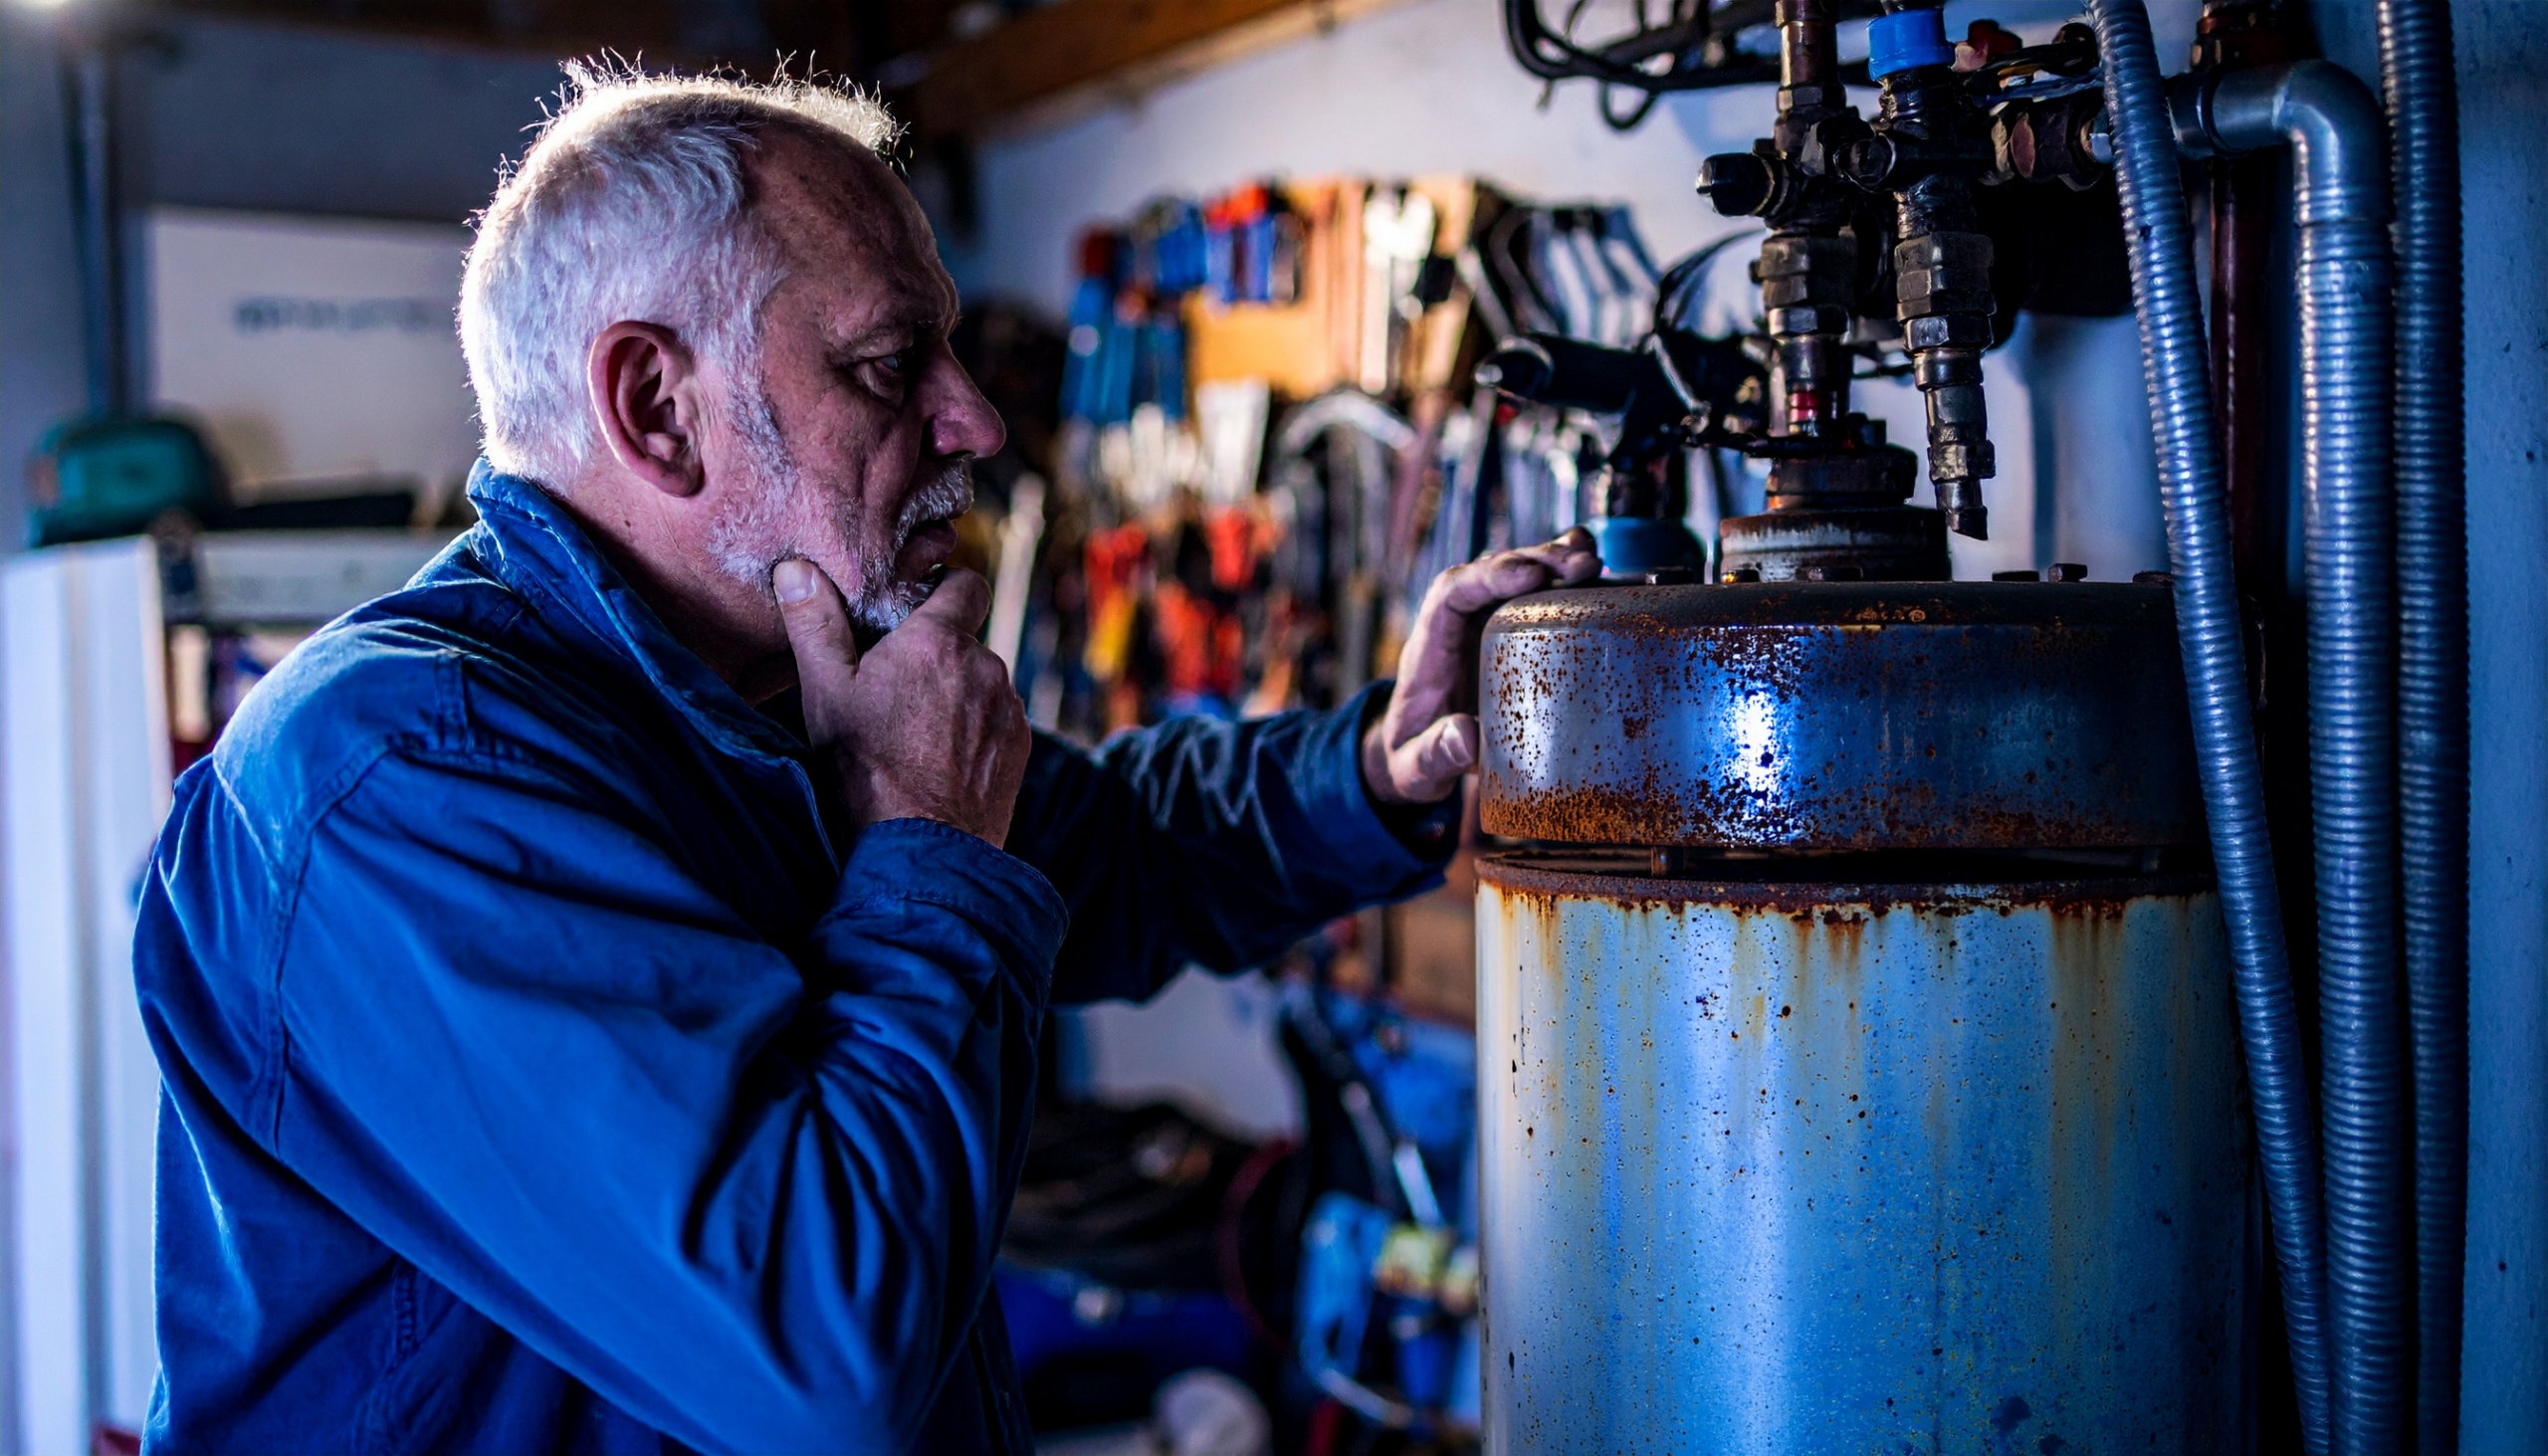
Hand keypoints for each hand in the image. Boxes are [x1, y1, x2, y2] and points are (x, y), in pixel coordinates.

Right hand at [776, 560, 1030, 847]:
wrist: (921, 846)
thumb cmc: (866, 768)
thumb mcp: (826, 693)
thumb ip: (815, 625)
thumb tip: (796, 569)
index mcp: (938, 641)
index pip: (967, 583)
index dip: (945, 589)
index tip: (919, 609)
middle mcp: (985, 665)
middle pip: (966, 640)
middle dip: (938, 654)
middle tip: (897, 687)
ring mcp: (1008, 707)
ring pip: (982, 682)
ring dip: (957, 694)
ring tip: (917, 732)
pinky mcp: (1020, 745)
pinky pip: (997, 719)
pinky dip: (975, 729)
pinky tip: (943, 758)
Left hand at [1362, 527, 1601, 805]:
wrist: (1422, 755)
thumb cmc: (1414, 759)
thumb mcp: (1415, 768)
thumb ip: (1433, 754)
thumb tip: (1466, 736)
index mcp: (1429, 648)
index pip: (1450, 592)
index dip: (1488, 576)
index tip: (1530, 576)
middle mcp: (1458, 625)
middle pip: (1490, 571)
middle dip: (1535, 560)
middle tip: (1581, 567)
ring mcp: (1486, 624)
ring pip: (1517, 574)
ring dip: (1553, 560)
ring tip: (1592, 562)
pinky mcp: (1514, 634)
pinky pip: (1537, 594)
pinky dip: (1563, 577)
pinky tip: (1595, 569)